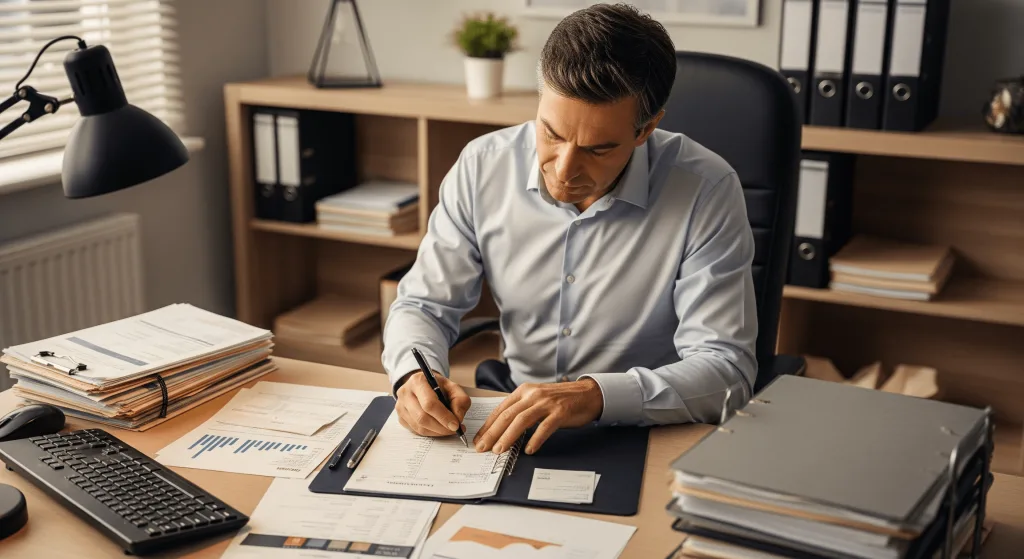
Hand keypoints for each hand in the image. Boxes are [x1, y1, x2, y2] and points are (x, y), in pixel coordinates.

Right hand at [395, 371, 470, 436]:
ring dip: (437, 432)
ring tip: (449, 429)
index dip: (443, 416)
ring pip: (419, 427)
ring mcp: (400, 406)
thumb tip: (458, 418)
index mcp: (418, 381)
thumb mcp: (453, 387)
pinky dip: (430, 433)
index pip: (429, 403)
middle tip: (455, 430)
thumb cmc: (439, 387)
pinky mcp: (401, 418)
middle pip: (422, 417)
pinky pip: (416, 431)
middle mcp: (405, 393)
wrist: (424, 386)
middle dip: (441, 427)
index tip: (456, 425)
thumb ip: (460, 400)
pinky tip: (439, 428)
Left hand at [474, 379, 602, 454]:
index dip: (488, 425)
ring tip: (499, 450)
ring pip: (522, 420)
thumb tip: (502, 429)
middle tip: (482, 448)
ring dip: (508, 437)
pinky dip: (535, 439)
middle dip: (492, 433)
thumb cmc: (561, 400)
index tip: (479, 439)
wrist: (588, 393)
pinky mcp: (560, 412)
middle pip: (508, 415)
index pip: (501, 409)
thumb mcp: (537, 400)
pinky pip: (545, 427)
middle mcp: (533, 395)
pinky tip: (528, 449)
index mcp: (524, 391)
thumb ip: (521, 410)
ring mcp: (547, 403)